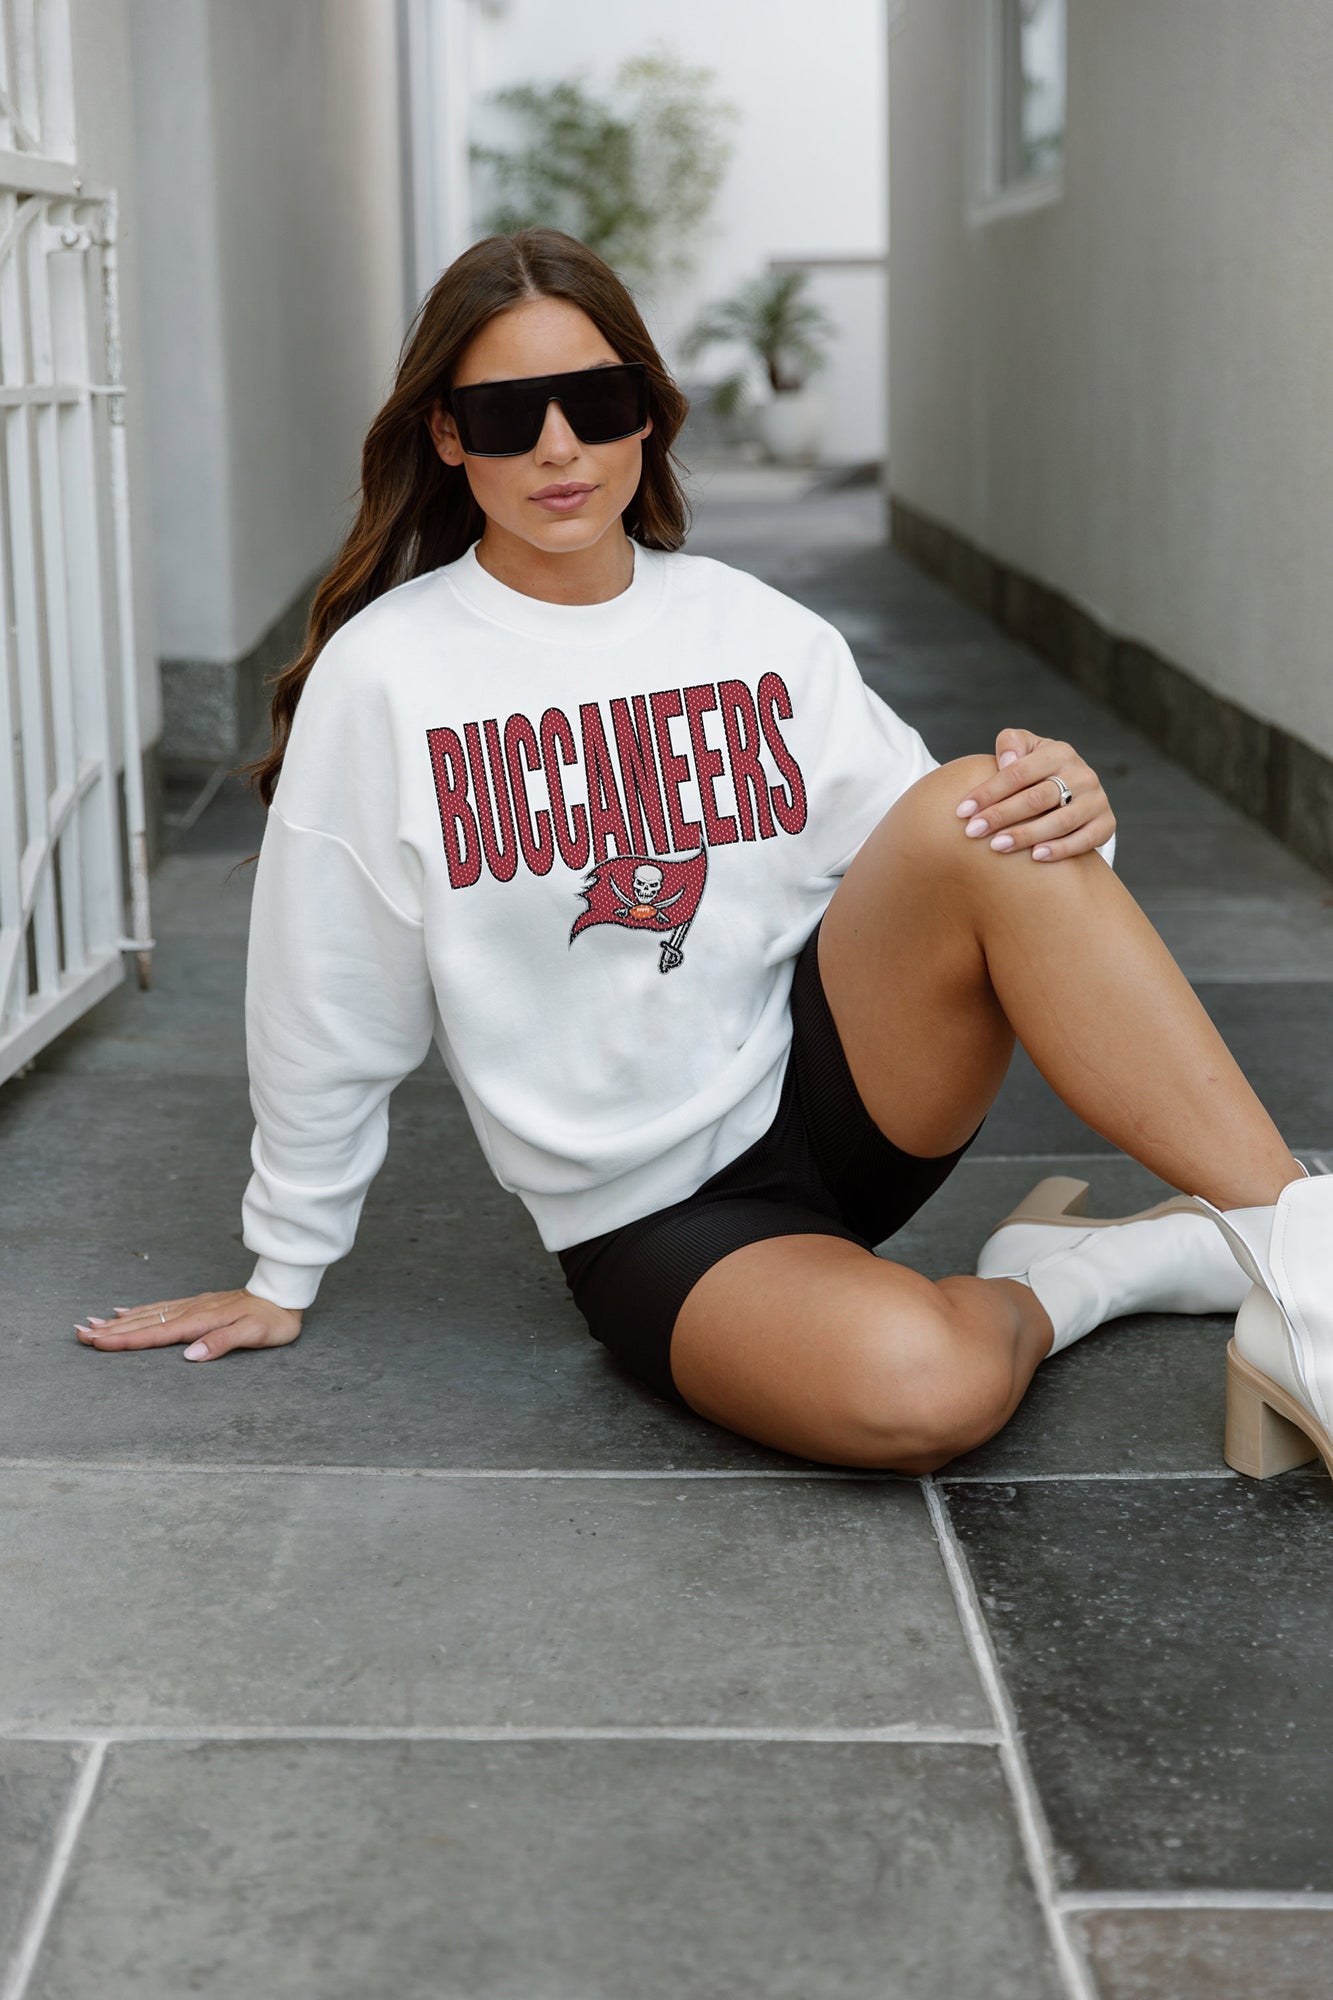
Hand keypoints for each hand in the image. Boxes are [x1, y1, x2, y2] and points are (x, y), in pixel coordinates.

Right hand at [74, 1289, 303, 1360]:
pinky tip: (126, 1310)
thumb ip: (222, 1342)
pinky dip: (140, 1310)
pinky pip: (161, 1307)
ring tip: (93, 1323)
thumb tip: (190, 1356)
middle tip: (79, 1333)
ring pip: (149, 1313)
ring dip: (119, 1320)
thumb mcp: (254, 1333)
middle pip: (144, 1322)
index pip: (155, 1333)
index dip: (125, 1339)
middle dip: (110, 1330)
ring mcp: (193, 1306)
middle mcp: (191, 1311)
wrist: (285, 1292)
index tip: (97, 1342)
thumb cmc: (273, 1318)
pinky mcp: (198, 1304)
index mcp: (200, 1321)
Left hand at [955, 728, 1114, 860]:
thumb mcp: (1025, 749)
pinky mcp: (1105, 824)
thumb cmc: (1036, 771)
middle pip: (1036, 798)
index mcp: (1059, 752)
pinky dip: (1060, 849)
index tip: (962, 811)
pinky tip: (1035, 857)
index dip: (989, 792)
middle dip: (1001, 815)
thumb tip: (1008, 761)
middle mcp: (1082, 774)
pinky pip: (1085, 840)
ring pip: (1059, 821)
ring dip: (1026, 835)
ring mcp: (1096, 800)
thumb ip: (1011, 744)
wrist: (1073, 791)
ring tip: (997, 846)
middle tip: (973, 832)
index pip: (1018, 772)